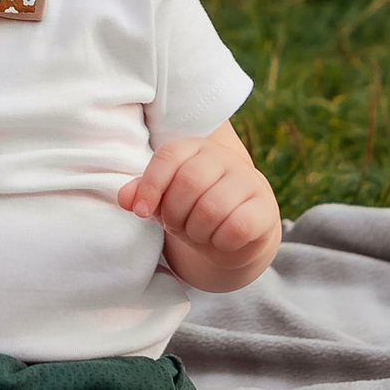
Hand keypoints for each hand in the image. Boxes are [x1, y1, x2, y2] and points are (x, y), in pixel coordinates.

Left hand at [118, 125, 282, 289]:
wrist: (237, 233)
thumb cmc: (193, 210)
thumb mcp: (165, 200)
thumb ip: (143, 194)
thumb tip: (125, 198)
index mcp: (196, 148)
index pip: (169, 156)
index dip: (151, 186)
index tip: (142, 212)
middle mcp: (224, 158)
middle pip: (189, 182)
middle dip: (174, 214)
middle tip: (177, 226)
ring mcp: (249, 181)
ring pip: (211, 208)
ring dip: (196, 232)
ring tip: (198, 234)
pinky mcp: (265, 208)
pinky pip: (236, 227)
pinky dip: (220, 242)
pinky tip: (220, 240)